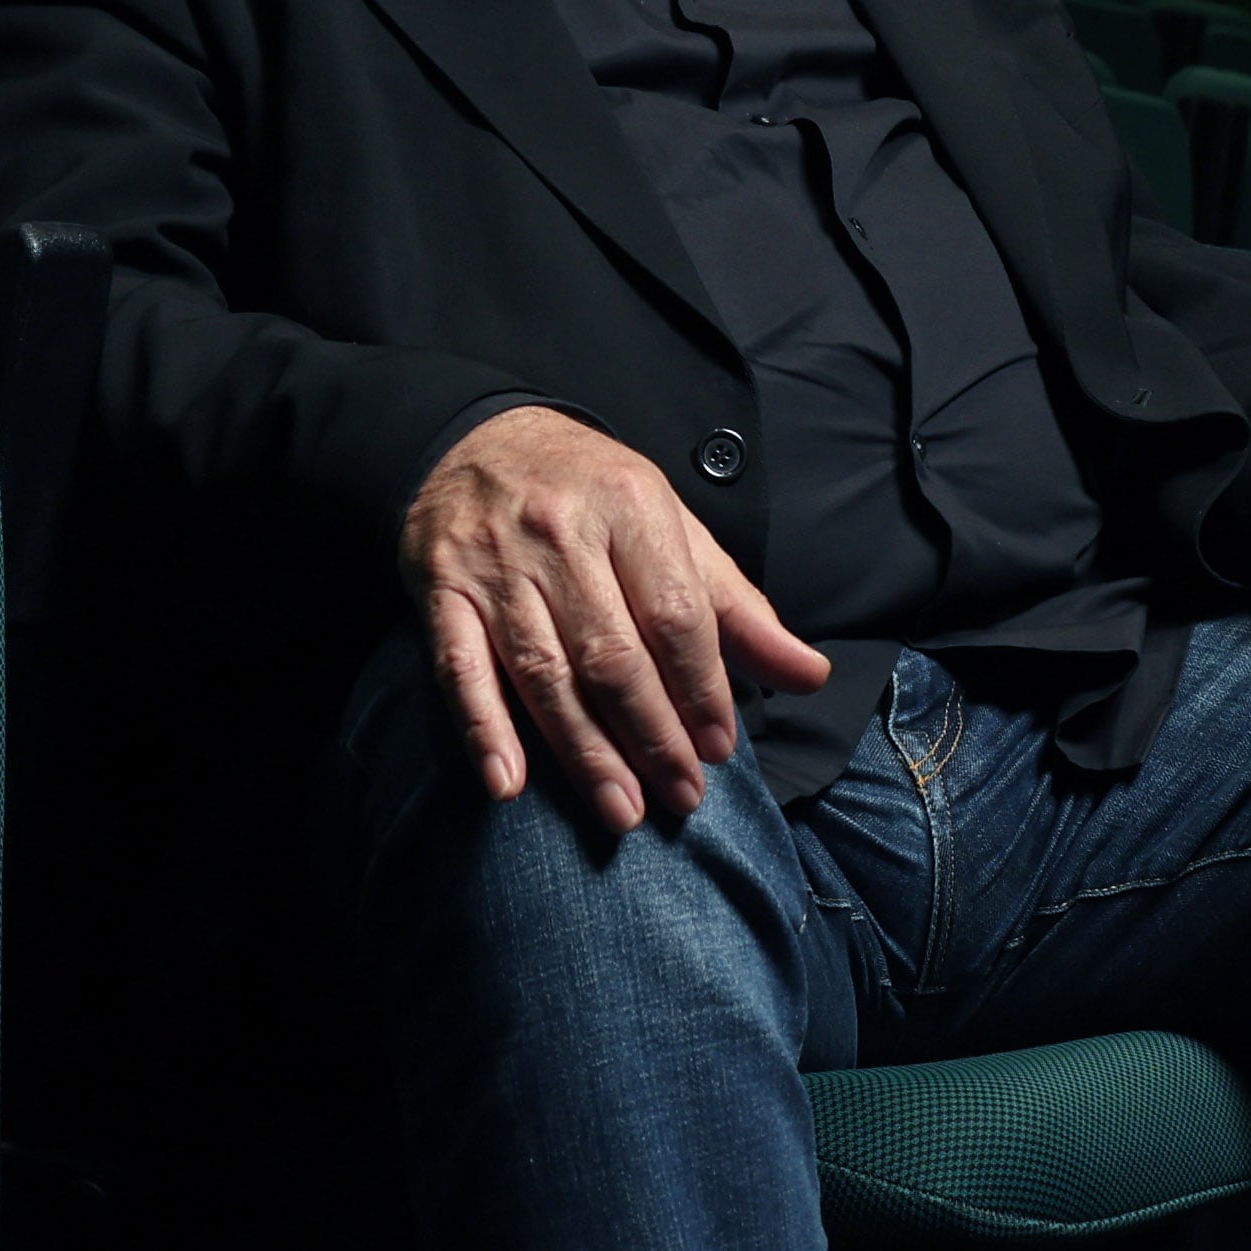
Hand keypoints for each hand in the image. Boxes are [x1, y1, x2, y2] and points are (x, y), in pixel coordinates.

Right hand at [403, 407, 832, 828]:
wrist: (475, 441)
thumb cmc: (591, 495)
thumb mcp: (673, 527)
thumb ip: (737, 607)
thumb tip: (809, 675)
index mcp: (631, 508)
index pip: (676, 616)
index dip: (702, 690)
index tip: (720, 748)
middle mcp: (562, 534)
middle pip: (612, 655)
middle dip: (652, 737)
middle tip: (681, 796)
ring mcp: (496, 565)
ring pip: (544, 672)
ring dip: (583, 751)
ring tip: (621, 809)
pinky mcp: (442, 591)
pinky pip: (460, 668)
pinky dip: (482, 728)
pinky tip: (507, 782)